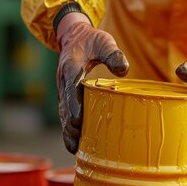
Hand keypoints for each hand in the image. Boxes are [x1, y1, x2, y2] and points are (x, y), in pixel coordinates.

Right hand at [56, 12, 128, 152]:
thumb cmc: (91, 40)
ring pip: (63, 114)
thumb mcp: (103, 41)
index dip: (73, 106)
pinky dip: (68, 128)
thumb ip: (113, 54)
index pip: (71, 89)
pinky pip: (65, 114)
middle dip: (69, 125)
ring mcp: (63, 90)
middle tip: (77, 141)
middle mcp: (63, 81)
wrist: (73, 36)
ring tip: (73, 149)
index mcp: (70, 67)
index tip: (78, 121)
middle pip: (64, 107)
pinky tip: (75, 144)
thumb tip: (124, 70)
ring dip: (67, 131)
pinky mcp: (66, 96)